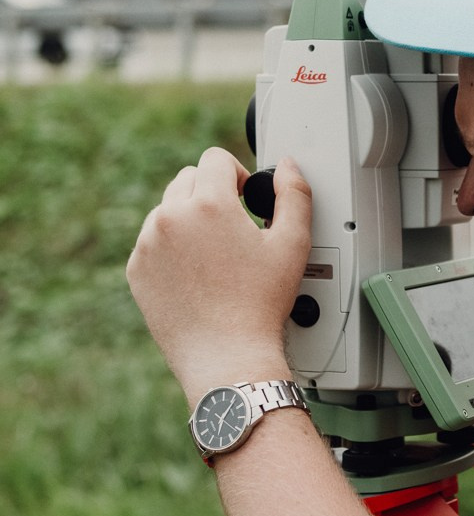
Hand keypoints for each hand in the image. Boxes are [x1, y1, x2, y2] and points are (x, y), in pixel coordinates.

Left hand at [127, 149, 311, 402]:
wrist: (226, 356)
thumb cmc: (260, 305)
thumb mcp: (293, 244)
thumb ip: (294, 195)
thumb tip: (285, 167)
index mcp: (208, 204)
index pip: (215, 159)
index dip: (237, 174)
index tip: (245, 199)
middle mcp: (170, 217)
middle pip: (188, 179)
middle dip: (212, 194)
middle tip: (233, 228)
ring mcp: (147, 244)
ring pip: (167, 210)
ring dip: (189, 219)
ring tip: (214, 254)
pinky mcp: (137, 269)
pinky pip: (152, 242)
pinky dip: (171, 248)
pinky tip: (196, 274)